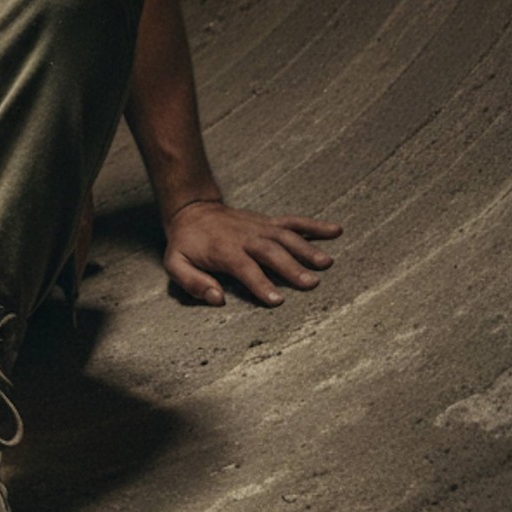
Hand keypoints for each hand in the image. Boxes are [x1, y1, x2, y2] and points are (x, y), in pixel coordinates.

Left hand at [164, 200, 340, 307]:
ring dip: (306, 249)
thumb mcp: (175, 264)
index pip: (245, 268)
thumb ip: (193, 282)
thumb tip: (217, 298)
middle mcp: (245, 237)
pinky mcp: (268, 222)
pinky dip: (314, 226)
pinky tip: (336, 230)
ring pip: (285, 236)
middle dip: (291, 267)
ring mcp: (259, 227)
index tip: (277, 300)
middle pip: (270, 252)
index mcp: (224, 250)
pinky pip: (293, 222)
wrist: (192, 211)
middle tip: (311, 284)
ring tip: (327, 263)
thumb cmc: (186, 244)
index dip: (260, 284)